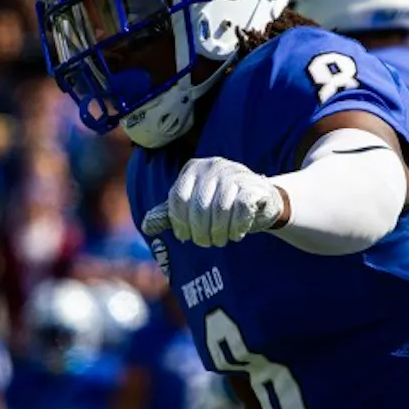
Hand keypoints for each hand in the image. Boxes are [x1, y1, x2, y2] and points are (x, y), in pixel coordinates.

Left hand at [143, 157, 283, 248]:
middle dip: (200, 233)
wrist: (261, 200)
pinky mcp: (254, 186)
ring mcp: (235, 174)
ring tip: (222, 239)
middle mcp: (213, 166)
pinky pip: (240, 211)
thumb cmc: (222, 204)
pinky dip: (237, 228)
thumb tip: (147, 226)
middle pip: (198, 209)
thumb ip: (171, 214)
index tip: (186, 237)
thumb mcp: (194, 206)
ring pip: (220, 211)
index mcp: (193, 168)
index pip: (177, 200)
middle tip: (207, 242)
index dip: (180, 224)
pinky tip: (237, 233)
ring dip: (219, 234)